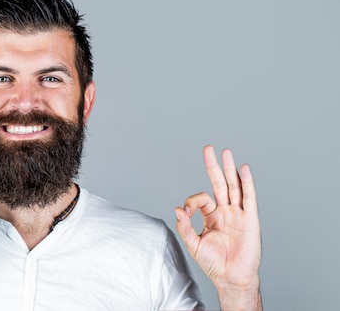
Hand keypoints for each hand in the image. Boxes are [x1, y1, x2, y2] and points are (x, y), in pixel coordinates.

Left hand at [175, 146, 261, 306]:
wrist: (231, 277)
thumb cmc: (213, 263)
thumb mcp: (193, 244)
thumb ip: (184, 227)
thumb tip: (178, 208)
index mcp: (211, 216)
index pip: (201, 198)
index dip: (192, 201)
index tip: (187, 211)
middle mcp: (225, 212)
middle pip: (219, 183)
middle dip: (213, 166)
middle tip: (208, 148)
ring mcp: (238, 214)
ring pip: (234, 186)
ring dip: (229, 168)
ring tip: (226, 152)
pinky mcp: (250, 219)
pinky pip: (249, 198)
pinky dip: (247, 182)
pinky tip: (243, 169)